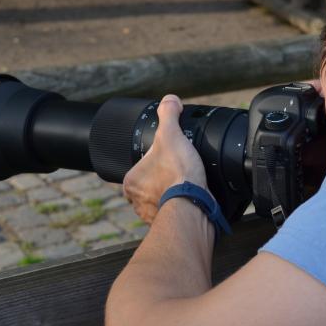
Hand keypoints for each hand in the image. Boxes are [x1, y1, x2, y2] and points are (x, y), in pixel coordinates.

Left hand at [123, 95, 206, 222]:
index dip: (154, 162)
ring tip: (188, 187)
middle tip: (179, 173)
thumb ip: (168, 115)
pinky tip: (193, 199)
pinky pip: (176, 214)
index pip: (139, 168)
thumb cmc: (178, 175)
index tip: (168, 159)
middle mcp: (137, 202)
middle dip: (163, 181)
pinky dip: (183, 208)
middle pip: (150, 186)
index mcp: (131, 181)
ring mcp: (153, 216)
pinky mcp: (171, 225)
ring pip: (162, 201)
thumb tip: (170, 100)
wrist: (194, 206)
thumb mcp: (171, 135)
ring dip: (173, 196)